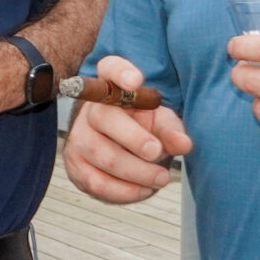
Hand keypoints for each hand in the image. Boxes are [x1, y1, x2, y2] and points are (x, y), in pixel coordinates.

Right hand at [66, 55, 194, 202]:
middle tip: (157, 152)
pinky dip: (125, 191)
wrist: (125, 152)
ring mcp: (79, 137)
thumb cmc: (145, 129)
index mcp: (114, 86)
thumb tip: (184, 144)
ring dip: (137, 172)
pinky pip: (98, 182)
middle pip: (105, 118)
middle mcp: (91, 108)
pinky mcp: (76, 164)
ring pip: (105, 156)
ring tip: (160, 178)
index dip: (121, 73)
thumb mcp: (162, 123)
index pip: (111, 68)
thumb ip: (172, 131)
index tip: (136, 82)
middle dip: (135, 139)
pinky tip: (143, 189)